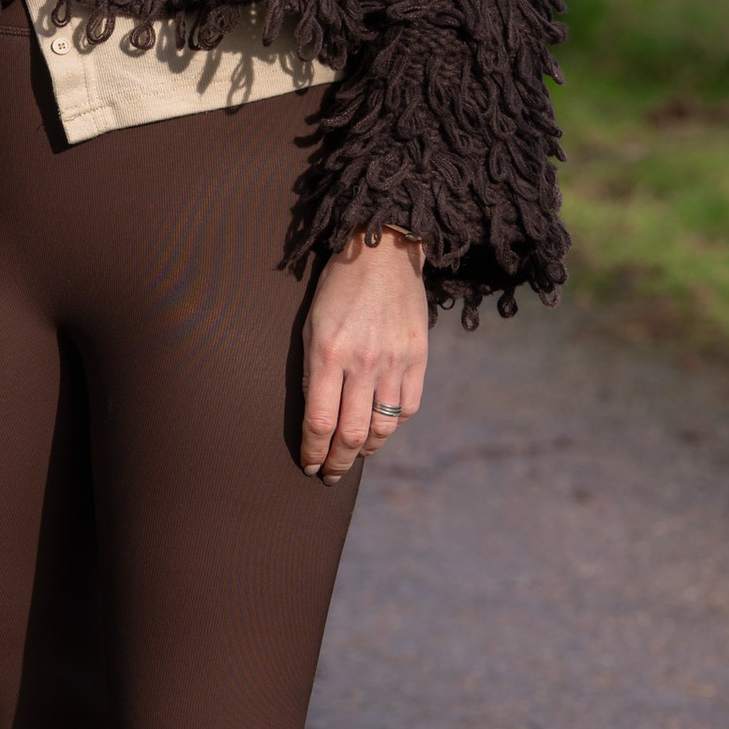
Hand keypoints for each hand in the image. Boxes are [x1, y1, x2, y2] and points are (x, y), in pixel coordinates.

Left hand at [299, 228, 426, 481]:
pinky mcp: (418, 357)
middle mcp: (362, 362)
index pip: (319, 422)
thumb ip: (314, 372)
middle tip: (330, 475)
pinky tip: (379, 427)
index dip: (313, 452)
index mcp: (328, 353)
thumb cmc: (337, 290)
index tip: (309, 467)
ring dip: (366, 450)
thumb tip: (317, 420)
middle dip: (338, 463)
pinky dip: (392, 425)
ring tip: (355, 455)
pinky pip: (407, 407)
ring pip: (381, 427)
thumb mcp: (311, 327)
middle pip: (350, 434)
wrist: (382, 254)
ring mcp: (394, 361)